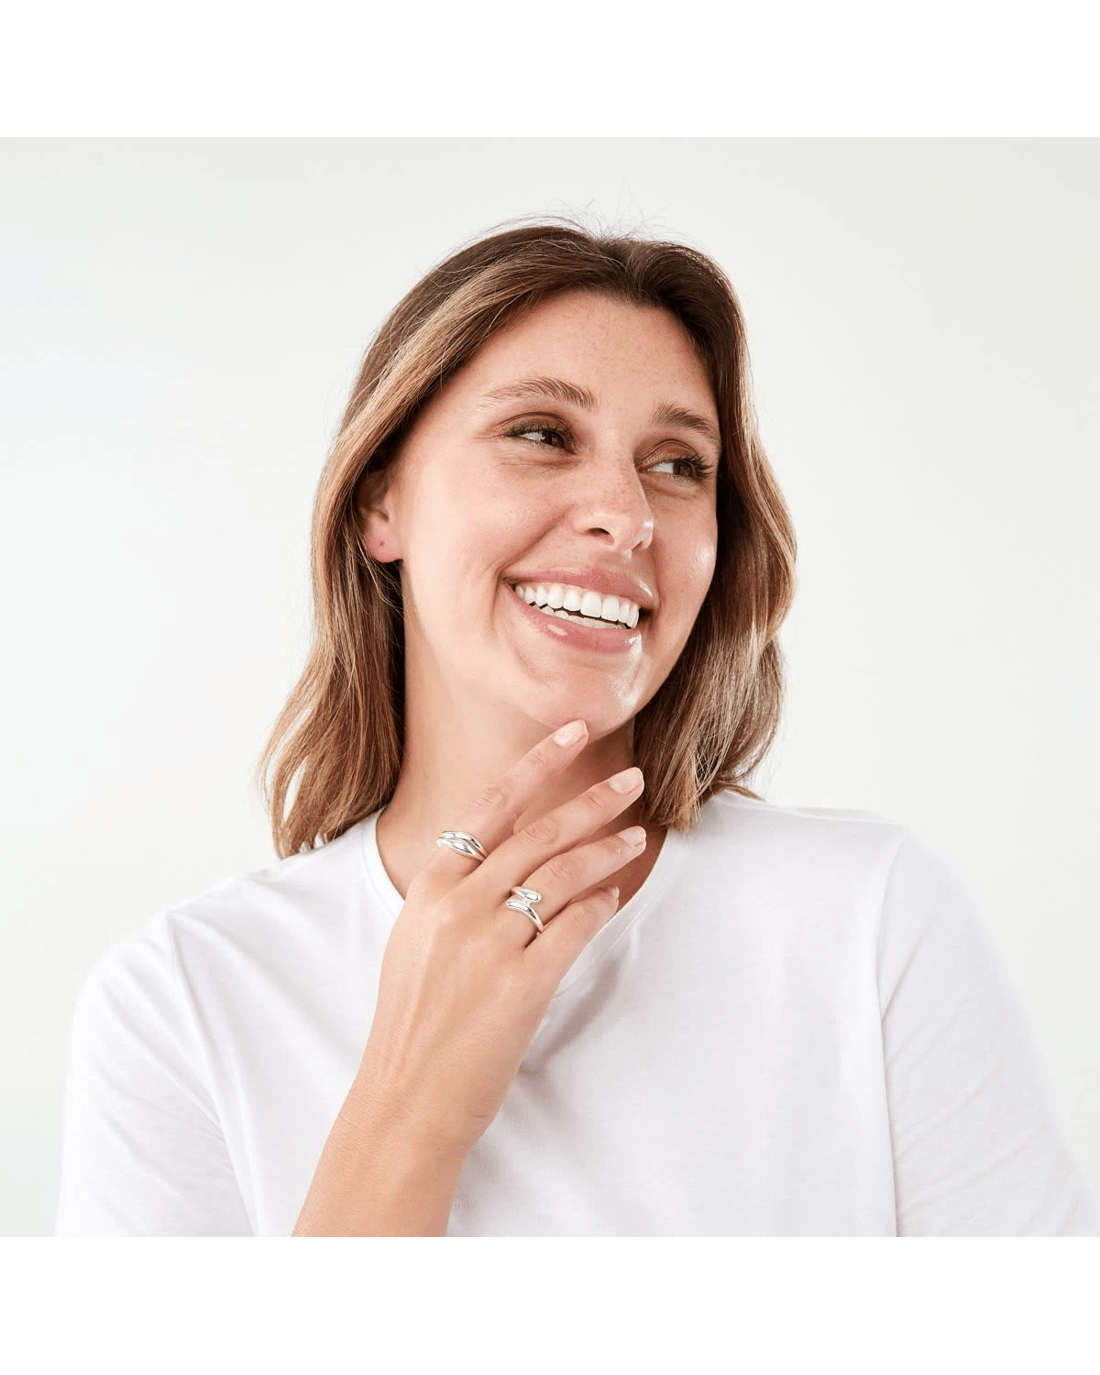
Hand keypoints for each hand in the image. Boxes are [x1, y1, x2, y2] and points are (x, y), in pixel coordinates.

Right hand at [352, 720, 645, 1162]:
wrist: (406, 1098)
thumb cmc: (414, 1023)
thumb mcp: (418, 941)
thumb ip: (456, 896)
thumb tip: (510, 865)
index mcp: (430, 888)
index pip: (492, 805)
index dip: (538, 764)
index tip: (574, 732)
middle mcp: (458, 906)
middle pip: (538, 832)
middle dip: (591, 799)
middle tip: (632, 779)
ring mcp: (488, 944)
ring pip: (562, 874)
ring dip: (607, 849)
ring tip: (637, 836)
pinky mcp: (520, 985)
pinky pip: (573, 927)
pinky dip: (598, 905)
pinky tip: (613, 895)